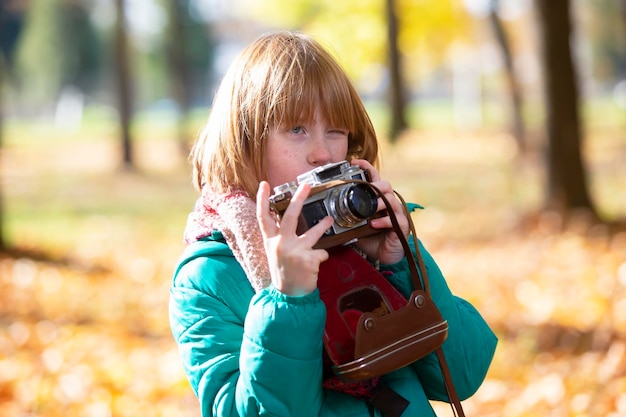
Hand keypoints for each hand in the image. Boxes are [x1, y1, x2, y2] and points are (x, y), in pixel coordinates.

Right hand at [256, 181, 334, 295]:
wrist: (288, 295)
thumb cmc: (284, 271)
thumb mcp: (275, 252)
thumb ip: (279, 235)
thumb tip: (285, 216)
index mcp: (271, 241)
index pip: (263, 217)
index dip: (262, 199)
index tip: (264, 184)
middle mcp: (281, 244)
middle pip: (290, 215)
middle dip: (299, 198)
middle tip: (306, 185)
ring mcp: (294, 251)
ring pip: (313, 233)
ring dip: (323, 225)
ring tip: (329, 220)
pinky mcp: (307, 260)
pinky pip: (321, 252)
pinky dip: (321, 257)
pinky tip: (316, 263)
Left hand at [350, 159, 408, 264]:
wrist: (382, 256)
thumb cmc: (369, 238)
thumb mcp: (354, 225)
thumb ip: (345, 216)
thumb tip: (324, 211)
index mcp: (376, 199)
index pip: (374, 178)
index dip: (366, 168)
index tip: (354, 162)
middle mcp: (388, 203)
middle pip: (386, 185)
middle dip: (376, 185)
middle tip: (367, 190)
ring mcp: (396, 214)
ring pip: (391, 200)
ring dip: (379, 203)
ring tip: (370, 209)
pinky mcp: (401, 226)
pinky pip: (395, 219)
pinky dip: (383, 221)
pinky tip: (373, 225)